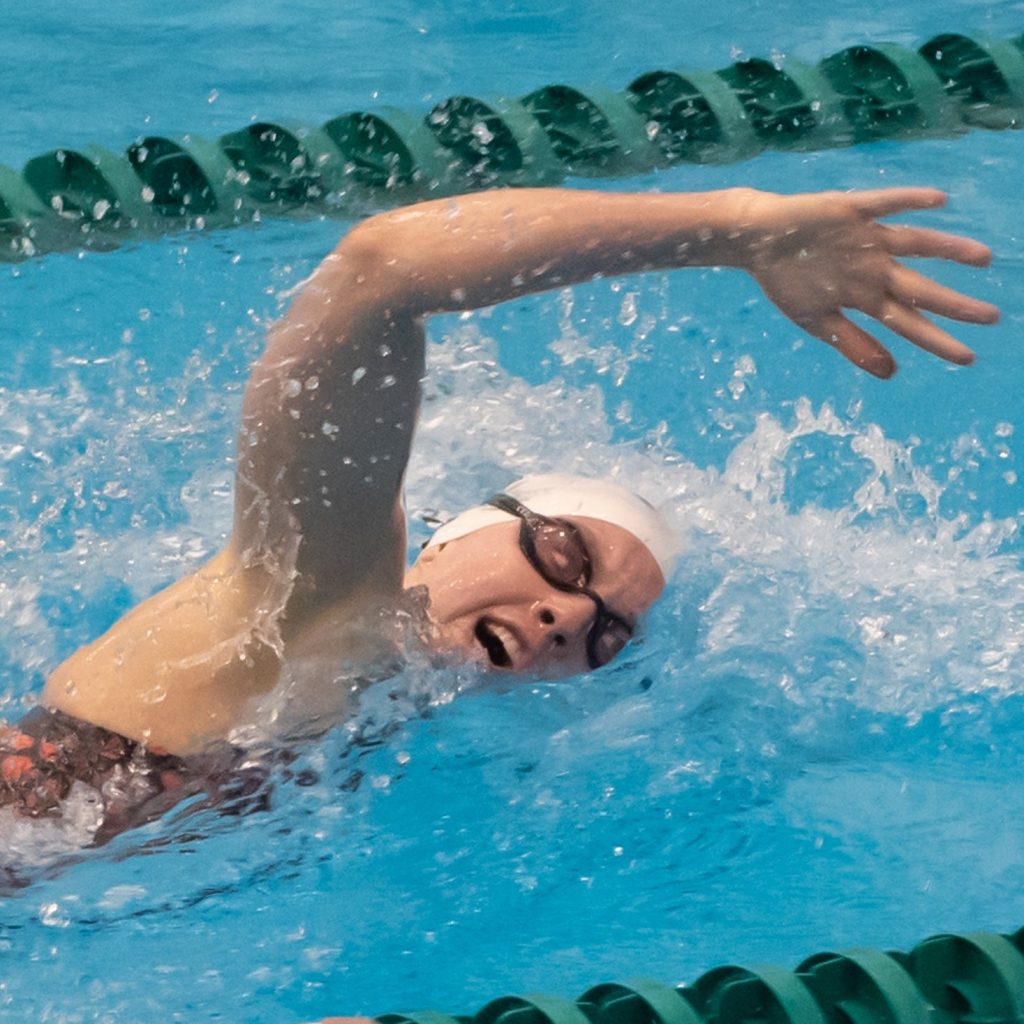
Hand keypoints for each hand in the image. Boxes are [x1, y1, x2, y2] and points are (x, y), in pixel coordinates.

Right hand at [738, 187, 997, 377]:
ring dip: (946, 248)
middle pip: (920, 288)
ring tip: (982, 258)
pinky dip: (908, 202)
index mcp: (866, 295)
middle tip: (992, 318)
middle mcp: (874, 267)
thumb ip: (854, 345)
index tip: (967, 358)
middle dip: (953, 304)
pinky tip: (938, 201)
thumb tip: (891, 374)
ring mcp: (866, 238)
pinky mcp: (850, 211)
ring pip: (914, 244)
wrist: (758, 240)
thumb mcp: (816, 321)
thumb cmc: (787, 280)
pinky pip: (883, 205)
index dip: (937, 340)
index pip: (909, 322)